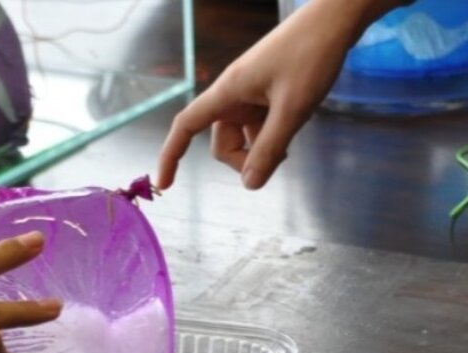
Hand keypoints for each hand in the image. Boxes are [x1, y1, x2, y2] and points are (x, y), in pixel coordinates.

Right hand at [157, 0, 397, 189]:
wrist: (336, 18)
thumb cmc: (312, 55)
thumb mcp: (293, 108)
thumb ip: (270, 148)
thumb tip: (250, 185)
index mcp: (228, 92)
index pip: (186, 127)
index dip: (171, 156)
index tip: (164, 184)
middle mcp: (233, 94)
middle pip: (221, 143)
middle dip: (242, 160)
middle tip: (278, 160)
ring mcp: (249, 94)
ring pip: (242, 137)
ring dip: (260, 149)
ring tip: (290, 143)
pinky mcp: (265, 93)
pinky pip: (258, 125)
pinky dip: (270, 135)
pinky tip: (293, 128)